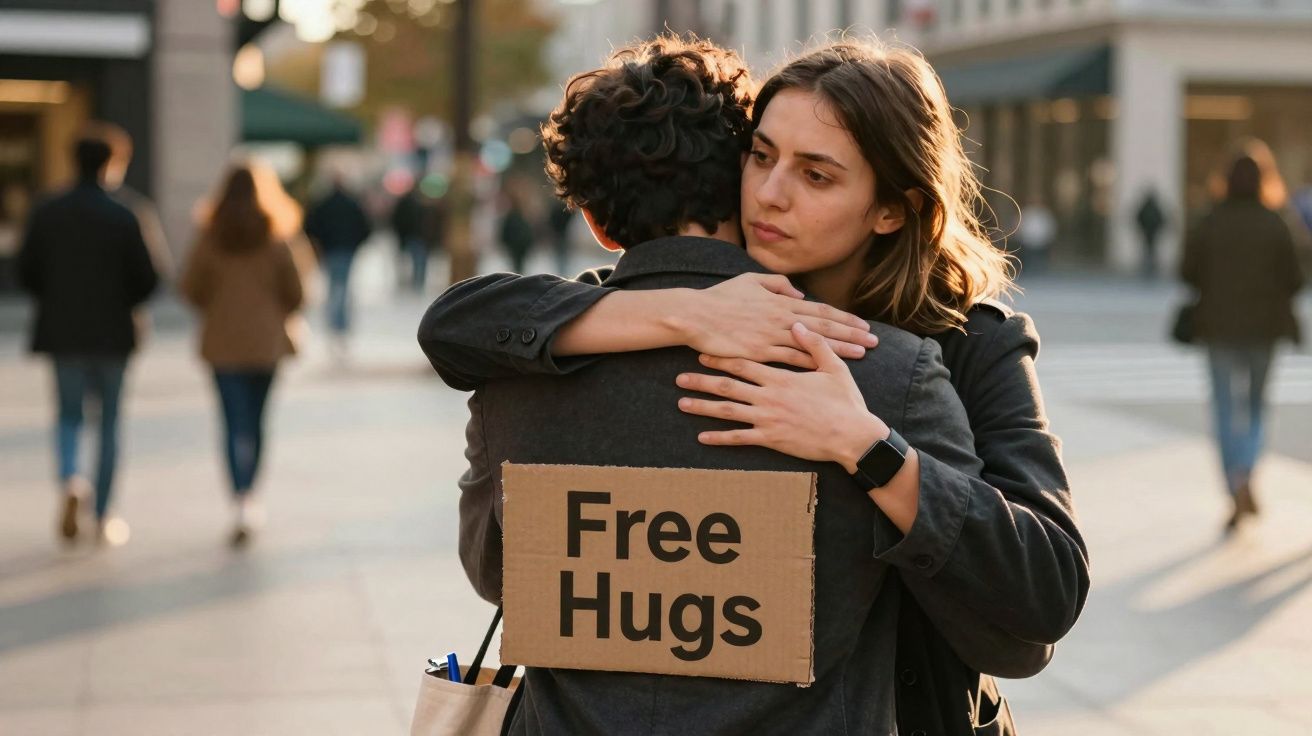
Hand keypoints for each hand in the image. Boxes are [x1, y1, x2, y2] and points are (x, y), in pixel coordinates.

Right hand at [668, 273, 877, 369]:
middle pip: (825, 327)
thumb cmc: (721, 297)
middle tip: (873, 342)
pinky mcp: (760, 353)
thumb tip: (798, 293)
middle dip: (851, 334)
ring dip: (839, 350)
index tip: (863, 326)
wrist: (696, 315)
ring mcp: (772, 336)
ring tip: (860, 354)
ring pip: (813, 344)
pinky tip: (827, 369)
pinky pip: (790, 359)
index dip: (844, 319)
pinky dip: (810, 364)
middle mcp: (782, 318)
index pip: (821, 310)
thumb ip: (777, 284)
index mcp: (781, 301)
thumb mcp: (750, 280)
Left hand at [676, 323, 888, 468]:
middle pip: (728, 386)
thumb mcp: (833, 368)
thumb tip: (798, 325)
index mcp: (781, 378)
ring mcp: (768, 419)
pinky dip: (719, 438)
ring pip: (728, 412)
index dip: (722, 358)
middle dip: (702, 381)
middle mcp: (769, 397)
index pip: (745, 364)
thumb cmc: (845, 402)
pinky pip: (740, 439)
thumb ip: (814, 345)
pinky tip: (702, 437)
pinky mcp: (771, 439)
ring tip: (682, 404)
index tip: (703, 353)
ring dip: (703, 407)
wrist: (852, 436)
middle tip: (680, 378)